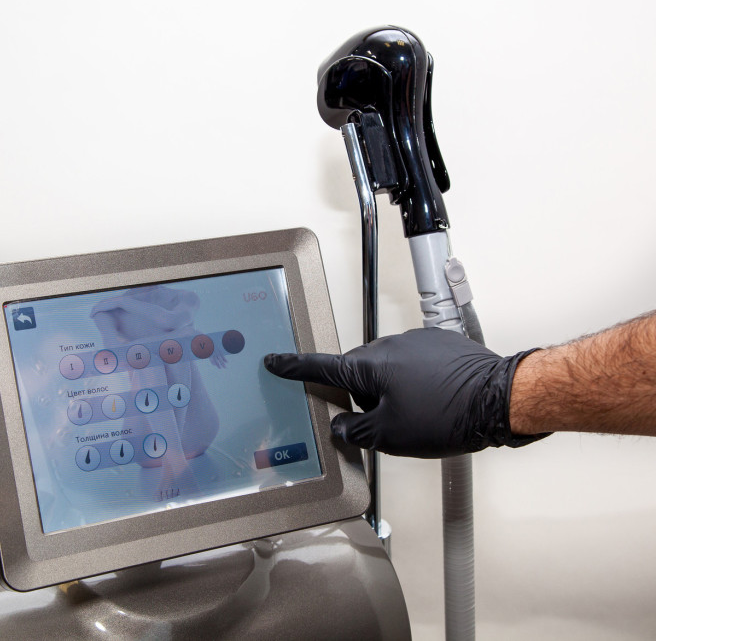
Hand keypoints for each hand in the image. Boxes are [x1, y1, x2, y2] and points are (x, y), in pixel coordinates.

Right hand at [263, 328, 549, 457]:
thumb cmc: (449, 416)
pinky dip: (417, 381)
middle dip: (364, 397)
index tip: (276, 361)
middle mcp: (391, 346)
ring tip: (420, 415)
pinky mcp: (440, 344)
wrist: (500, 399)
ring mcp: (417, 341)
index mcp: (371, 366)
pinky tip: (435, 401)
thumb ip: (355, 430)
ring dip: (393, 390)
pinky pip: (414, 363)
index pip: (322, 367)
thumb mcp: (390, 436)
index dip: (295, 368)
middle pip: (359, 372)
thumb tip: (341, 427)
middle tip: (384, 423)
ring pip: (388, 368)